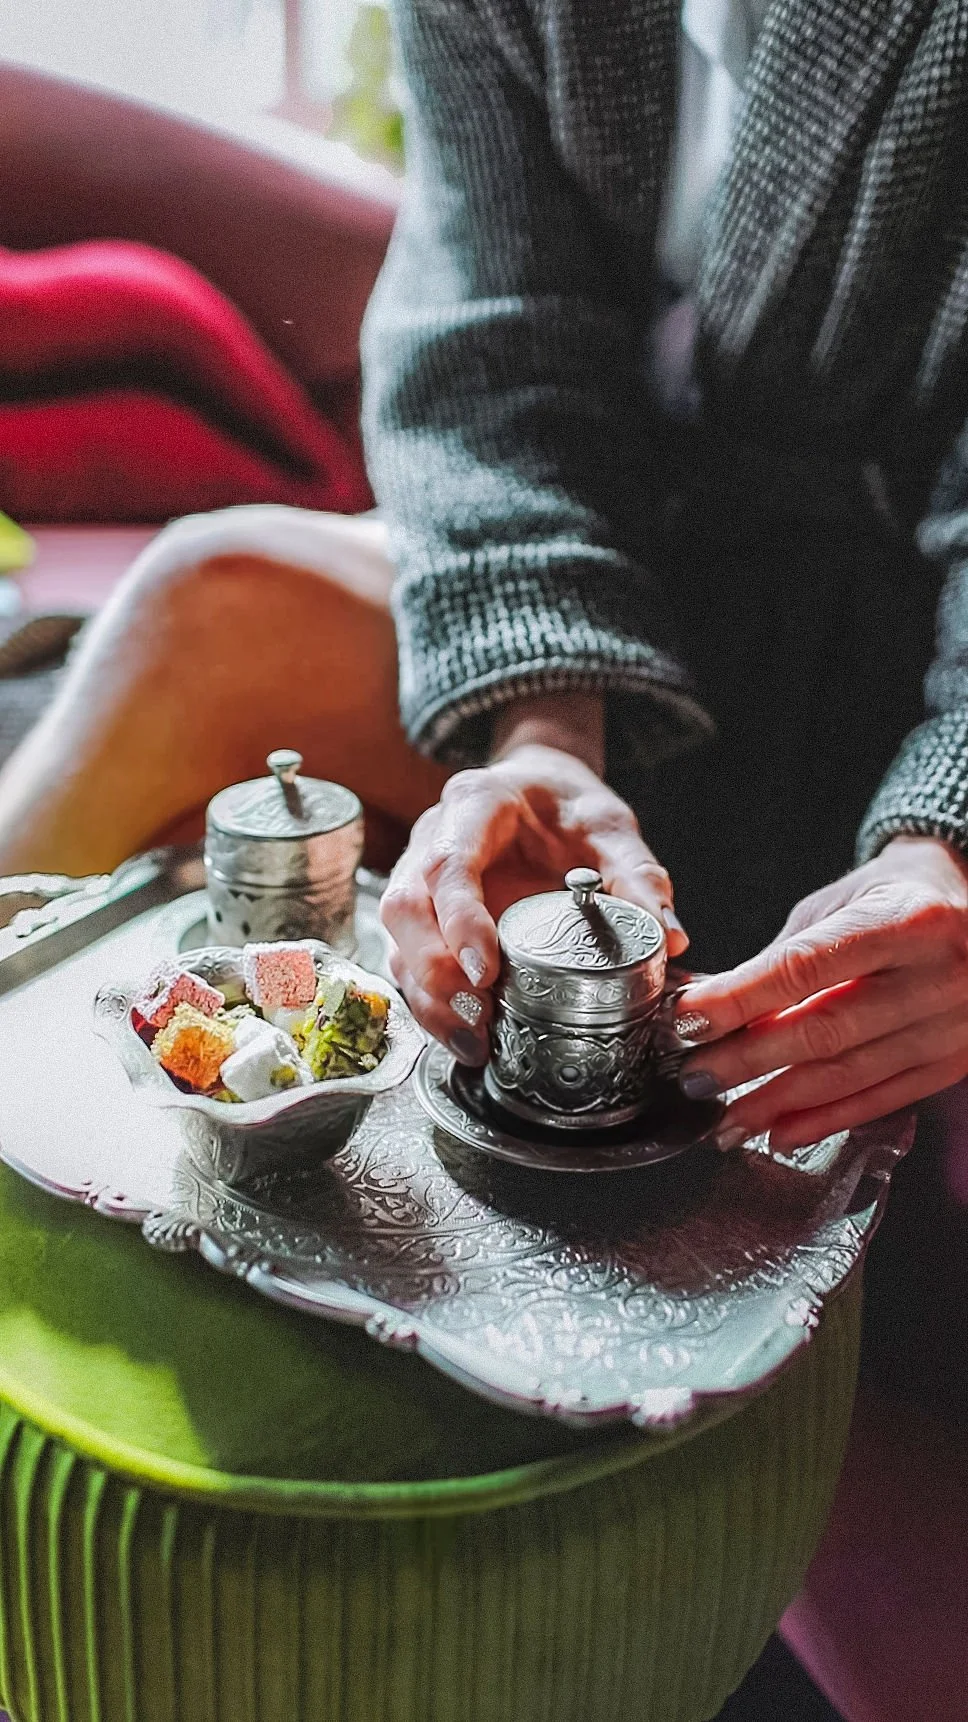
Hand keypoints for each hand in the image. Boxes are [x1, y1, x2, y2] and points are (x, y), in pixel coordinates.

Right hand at [381, 733, 686, 1063]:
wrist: (539, 790)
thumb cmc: (566, 805)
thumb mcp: (609, 826)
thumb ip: (636, 875)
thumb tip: (667, 938)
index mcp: (475, 804)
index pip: (448, 864)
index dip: (459, 920)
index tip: (486, 972)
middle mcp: (431, 839)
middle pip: (404, 909)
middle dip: (434, 973)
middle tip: (478, 1020)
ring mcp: (417, 879)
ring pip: (398, 942)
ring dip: (430, 1000)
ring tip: (475, 1044)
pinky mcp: (423, 919)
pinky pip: (410, 964)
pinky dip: (434, 1006)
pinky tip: (467, 1038)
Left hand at [671, 835, 967, 1151]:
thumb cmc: (897, 897)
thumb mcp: (841, 904)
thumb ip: (786, 957)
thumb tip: (714, 1008)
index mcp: (906, 920)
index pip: (807, 967)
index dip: (741, 998)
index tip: (690, 1019)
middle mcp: (938, 975)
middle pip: (827, 1030)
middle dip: (751, 1059)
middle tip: (697, 1075)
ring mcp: (954, 1024)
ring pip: (852, 1074)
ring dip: (781, 1103)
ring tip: (730, 1118)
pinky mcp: (956, 1061)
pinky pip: (884, 1100)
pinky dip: (828, 1119)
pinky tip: (782, 1131)